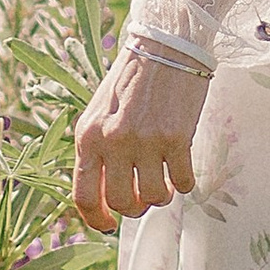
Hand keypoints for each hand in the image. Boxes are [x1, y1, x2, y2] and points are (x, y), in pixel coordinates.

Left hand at [72, 49, 207, 232]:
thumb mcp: (100, 112)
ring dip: (161, 196)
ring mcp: (146, 141)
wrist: (166, 45)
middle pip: (122, 203)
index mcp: (88, 136)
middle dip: (134, 208)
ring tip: (164, 180)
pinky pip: (183, 182)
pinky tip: (182, 168)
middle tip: (144, 196)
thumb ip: (98, 150)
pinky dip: (185, 183)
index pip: (84, 195)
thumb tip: (106, 194)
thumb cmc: (132, 78)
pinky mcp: (177, 138)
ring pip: (154, 198)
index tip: (108, 224)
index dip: (96, 219)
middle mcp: (113, 140)